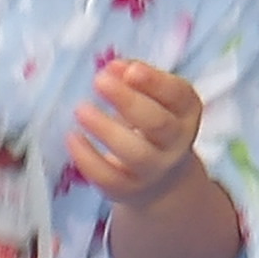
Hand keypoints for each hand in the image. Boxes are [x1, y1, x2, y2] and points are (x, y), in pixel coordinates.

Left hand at [64, 57, 203, 201]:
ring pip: (135, 153)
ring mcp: (154, 169)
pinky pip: (109, 177)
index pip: (178, 95)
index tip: (128, 69)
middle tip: (99, 81)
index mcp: (186, 112)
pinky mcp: (129, 189)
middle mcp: (175, 142)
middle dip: (128, 101)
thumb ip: (134, 80)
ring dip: (106, 129)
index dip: (154, 82)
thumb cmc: (150, 126)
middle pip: (158, 124)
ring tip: (81, 109)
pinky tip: (72, 138)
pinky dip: (88, 158)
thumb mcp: (152, 99)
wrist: (160, 179)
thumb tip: (113, 68)